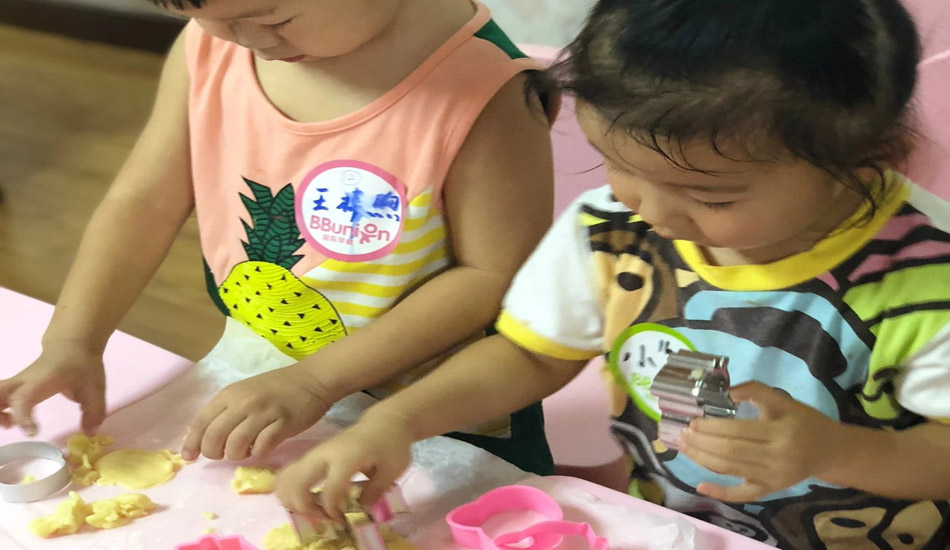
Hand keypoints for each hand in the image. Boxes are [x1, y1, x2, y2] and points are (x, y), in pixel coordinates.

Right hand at [0, 341, 105, 435]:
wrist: (72, 344)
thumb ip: (94, 410)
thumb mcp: (95, 386)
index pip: (23, 398)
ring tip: (10, 424)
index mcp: (42, 380)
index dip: (22, 416)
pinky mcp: (16, 386)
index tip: (33, 432)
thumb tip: (89, 433)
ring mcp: (17, 382)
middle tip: (10, 426)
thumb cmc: (81, 365)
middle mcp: (24, 381)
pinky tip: (12, 420)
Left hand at [181, 365, 332, 460]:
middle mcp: (244, 402)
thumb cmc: (278, 387)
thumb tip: (206, 437)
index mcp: (231, 393)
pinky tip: (263, 447)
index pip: (201, 422)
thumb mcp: (246, 392)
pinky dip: (258, 453)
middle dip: (213, 453)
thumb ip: (227, 410)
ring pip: (235, 446)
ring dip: (237, 455)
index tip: (189, 457)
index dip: (192, 443)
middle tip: (222, 454)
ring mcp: (264, 413)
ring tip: (245, 450)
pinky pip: (261, 448)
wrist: (313, 379)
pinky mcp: (283, 424)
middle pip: (214, 437)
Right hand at [276, 409, 412, 520]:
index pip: (329, 492)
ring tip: (313, 510)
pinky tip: (305, 500)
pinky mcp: (312, 454)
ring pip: (287, 478)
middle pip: (297, 484)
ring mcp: (315, 452)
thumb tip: (360, 511)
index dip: (332, 512)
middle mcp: (324, 453)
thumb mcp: (393, 470)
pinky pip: (289, 472)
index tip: (342, 520)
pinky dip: (290, 490)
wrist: (384, 421)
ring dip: (293, 500)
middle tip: (323, 518)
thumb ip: (375, 492)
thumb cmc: (391, 444)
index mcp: (346, 457)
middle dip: (305, 508)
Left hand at [681, 381, 841, 501]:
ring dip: (703, 460)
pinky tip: (699, 486)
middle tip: (682, 434)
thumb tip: (728, 391)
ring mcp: (773, 478)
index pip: (739, 432)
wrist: (830, 450)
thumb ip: (757, 391)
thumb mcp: (785, 400)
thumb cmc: (804, 421)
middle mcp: (776, 458)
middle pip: (731, 452)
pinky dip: (721, 493)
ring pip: (731, 470)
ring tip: (683, 448)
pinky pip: (743, 495)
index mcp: (781, 433)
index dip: (712, 428)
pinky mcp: (770, 490)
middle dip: (702, 443)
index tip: (692, 422)